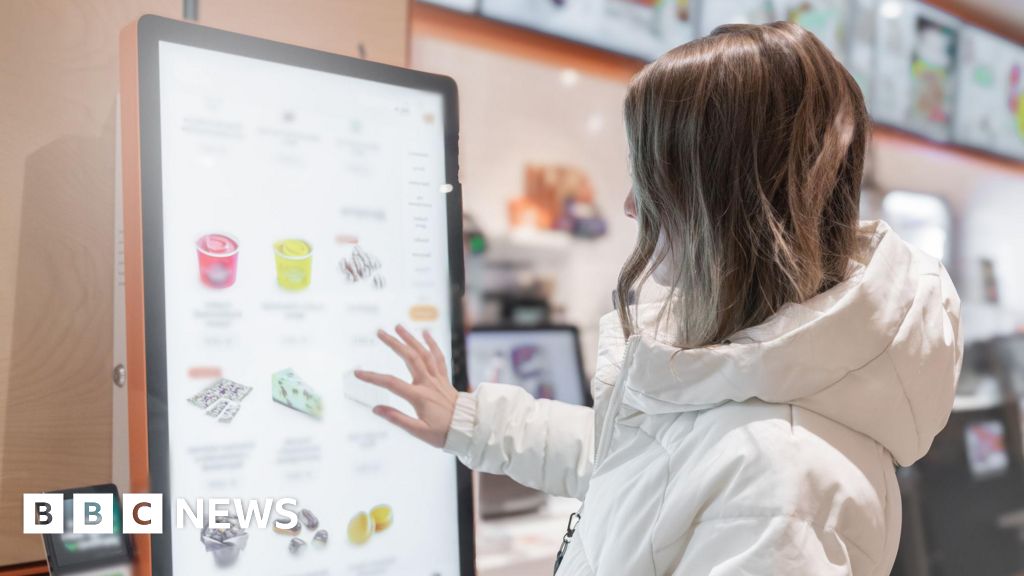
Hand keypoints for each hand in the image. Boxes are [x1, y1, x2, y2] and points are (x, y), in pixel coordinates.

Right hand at [353, 325, 458, 447]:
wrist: (468, 429)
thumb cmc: (443, 433)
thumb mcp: (418, 431)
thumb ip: (397, 419)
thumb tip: (376, 409)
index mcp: (419, 396)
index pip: (391, 383)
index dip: (373, 377)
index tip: (357, 373)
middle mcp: (428, 383)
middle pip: (409, 358)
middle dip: (394, 343)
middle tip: (380, 332)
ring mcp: (437, 379)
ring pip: (423, 353)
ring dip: (411, 339)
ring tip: (398, 326)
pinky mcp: (444, 379)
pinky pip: (438, 358)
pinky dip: (432, 344)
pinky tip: (425, 333)